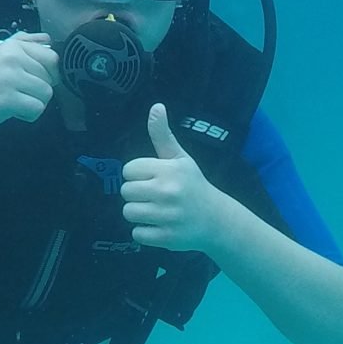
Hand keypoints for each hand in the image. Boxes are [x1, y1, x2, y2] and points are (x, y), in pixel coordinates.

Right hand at [0, 32, 57, 133]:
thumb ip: (23, 44)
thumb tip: (47, 39)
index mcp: (12, 46)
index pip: (52, 56)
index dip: (49, 73)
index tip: (34, 80)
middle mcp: (12, 58)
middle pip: (50, 77)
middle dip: (39, 90)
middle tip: (17, 93)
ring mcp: (9, 78)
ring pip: (46, 93)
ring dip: (34, 103)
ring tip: (14, 101)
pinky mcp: (7, 99)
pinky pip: (37, 108)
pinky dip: (29, 115)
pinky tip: (13, 111)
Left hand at [122, 104, 230, 253]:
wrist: (217, 219)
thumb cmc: (193, 185)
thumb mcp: (180, 158)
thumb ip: (162, 135)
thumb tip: (156, 106)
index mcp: (169, 170)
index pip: (129, 170)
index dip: (137, 175)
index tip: (152, 179)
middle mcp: (168, 192)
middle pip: (125, 192)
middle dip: (136, 194)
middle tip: (153, 196)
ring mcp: (167, 217)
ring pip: (128, 212)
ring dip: (138, 214)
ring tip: (155, 211)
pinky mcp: (166, 238)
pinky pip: (137, 234)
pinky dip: (145, 232)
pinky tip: (159, 226)